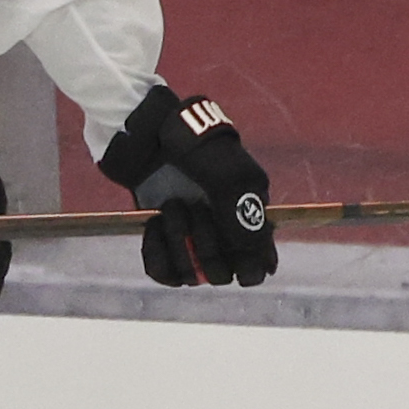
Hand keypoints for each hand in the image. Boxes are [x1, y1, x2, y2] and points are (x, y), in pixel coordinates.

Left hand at [98, 87, 275, 286]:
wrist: (149, 133)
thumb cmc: (196, 148)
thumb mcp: (229, 177)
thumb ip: (244, 221)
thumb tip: (259, 267)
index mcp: (249, 219)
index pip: (257, 267)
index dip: (248, 269)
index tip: (235, 259)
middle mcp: (222, 235)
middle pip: (221, 274)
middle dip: (206, 245)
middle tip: (194, 207)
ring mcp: (191, 240)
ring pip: (189, 276)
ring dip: (177, 241)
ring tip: (171, 205)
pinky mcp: (163, 241)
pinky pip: (162, 272)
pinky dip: (156, 252)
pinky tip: (154, 224)